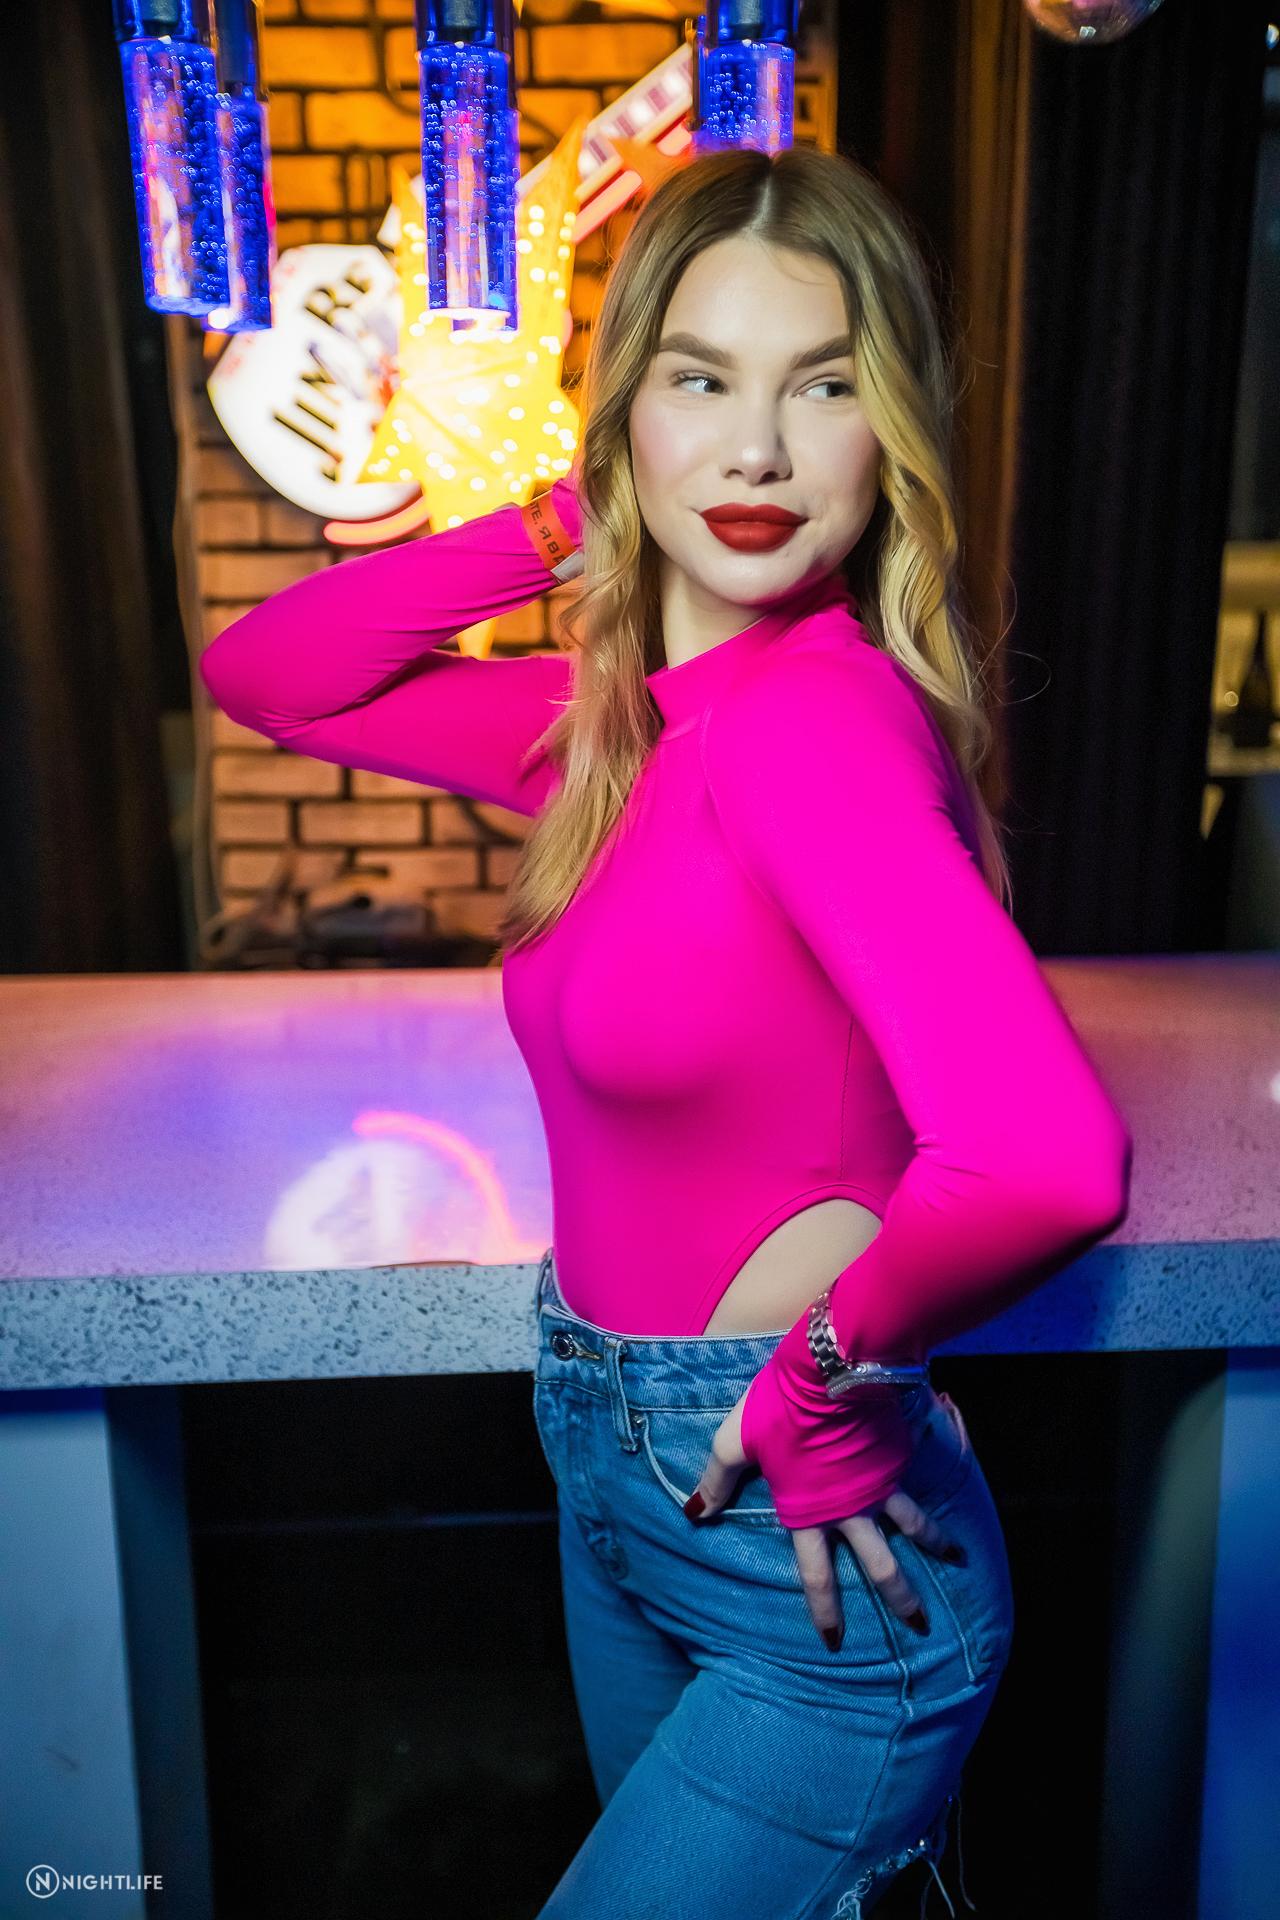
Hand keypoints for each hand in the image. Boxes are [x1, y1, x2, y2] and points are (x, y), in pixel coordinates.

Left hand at [682, 1385, 966, 1650]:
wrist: (832, 1371)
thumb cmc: (780, 1407)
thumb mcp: (736, 1441)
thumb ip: (718, 1479)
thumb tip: (696, 1513)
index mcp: (810, 1512)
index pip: (816, 1573)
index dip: (825, 1608)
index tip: (835, 1641)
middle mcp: (851, 1509)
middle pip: (878, 1565)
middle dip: (900, 1598)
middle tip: (919, 1625)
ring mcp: (881, 1485)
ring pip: (913, 1528)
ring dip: (936, 1547)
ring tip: (957, 1560)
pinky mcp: (897, 1457)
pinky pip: (918, 1483)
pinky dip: (934, 1490)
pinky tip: (945, 1489)